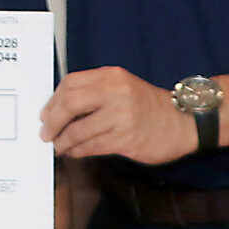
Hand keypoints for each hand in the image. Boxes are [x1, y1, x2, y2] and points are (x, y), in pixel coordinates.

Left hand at [40, 66, 196, 163]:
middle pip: (69, 104)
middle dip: (52, 122)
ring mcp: (121, 115)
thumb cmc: (147, 106)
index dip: (53, 101)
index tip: (45, 114)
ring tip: (59, 146)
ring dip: (63, 141)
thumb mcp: (122, 87)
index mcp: (111, 76)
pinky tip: (75, 152)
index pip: (70, 84)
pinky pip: (92, 146)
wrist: (183, 122)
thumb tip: (56, 109)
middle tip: (45, 134)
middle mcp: (116, 92)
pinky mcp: (126, 138)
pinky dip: (78, 150)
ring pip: (78, 130)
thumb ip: (94, 92)